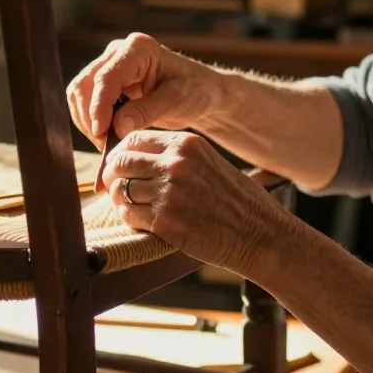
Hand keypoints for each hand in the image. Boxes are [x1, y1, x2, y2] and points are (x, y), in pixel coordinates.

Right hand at [67, 33, 222, 147]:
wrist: (200, 91)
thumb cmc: (195, 90)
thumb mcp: (176, 101)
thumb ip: (147, 112)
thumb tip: (116, 128)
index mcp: (138, 49)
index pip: (106, 77)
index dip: (98, 107)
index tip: (101, 133)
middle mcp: (118, 52)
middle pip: (85, 84)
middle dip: (90, 117)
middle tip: (105, 146)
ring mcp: (109, 65)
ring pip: (80, 94)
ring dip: (88, 121)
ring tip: (107, 144)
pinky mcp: (106, 82)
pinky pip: (86, 102)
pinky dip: (91, 121)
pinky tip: (107, 137)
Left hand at [102, 130, 283, 273]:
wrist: (259, 234)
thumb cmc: (237, 201)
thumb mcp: (209, 162)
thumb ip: (176, 157)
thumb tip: (137, 159)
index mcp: (187, 144)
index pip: (134, 138)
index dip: (120, 153)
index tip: (119, 166)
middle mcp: (175, 163)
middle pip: (121, 162)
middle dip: (112, 176)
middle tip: (114, 187)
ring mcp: (169, 192)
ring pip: (120, 189)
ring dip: (120, 199)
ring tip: (132, 206)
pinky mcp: (165, 221)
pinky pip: (128, 214)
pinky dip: (129, 218)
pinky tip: (142, 221)